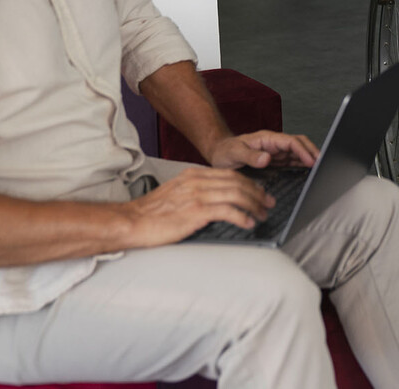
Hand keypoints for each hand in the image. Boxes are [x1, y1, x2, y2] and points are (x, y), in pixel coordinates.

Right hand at [120, 166, 276, 247]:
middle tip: (268, 203)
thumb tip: (216, 200)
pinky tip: (248, 223)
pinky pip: (227, 211)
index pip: (230, 175)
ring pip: (236, 194)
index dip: (249, 183)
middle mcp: (197, 181)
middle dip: (257, 193)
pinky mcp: (196, 211)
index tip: (260, 193)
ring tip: (261, 215)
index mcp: (193, 175)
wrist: (130, 222)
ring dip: (254, 205)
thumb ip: (195, 191)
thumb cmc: (151, 213)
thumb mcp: (176, 193)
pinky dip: (242, 216)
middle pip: (237, 182)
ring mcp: (197, 195)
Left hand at [206, 130, 319, 169]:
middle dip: (312, 151)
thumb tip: (267, 158)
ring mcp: (275, 151)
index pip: (290, 142)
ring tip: (321, 167)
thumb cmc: (224, 151)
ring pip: (298, 151)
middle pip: (299, 143)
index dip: (302, 151)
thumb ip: (250, 155)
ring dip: (310, 157)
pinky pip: (292, 159)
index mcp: (267, 139)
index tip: (310, 161)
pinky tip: (308, 169)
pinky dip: (302, 163)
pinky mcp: (274, 159)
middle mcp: (273, 143)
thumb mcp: (234, 153)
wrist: (218, 153)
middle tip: (323, 162)